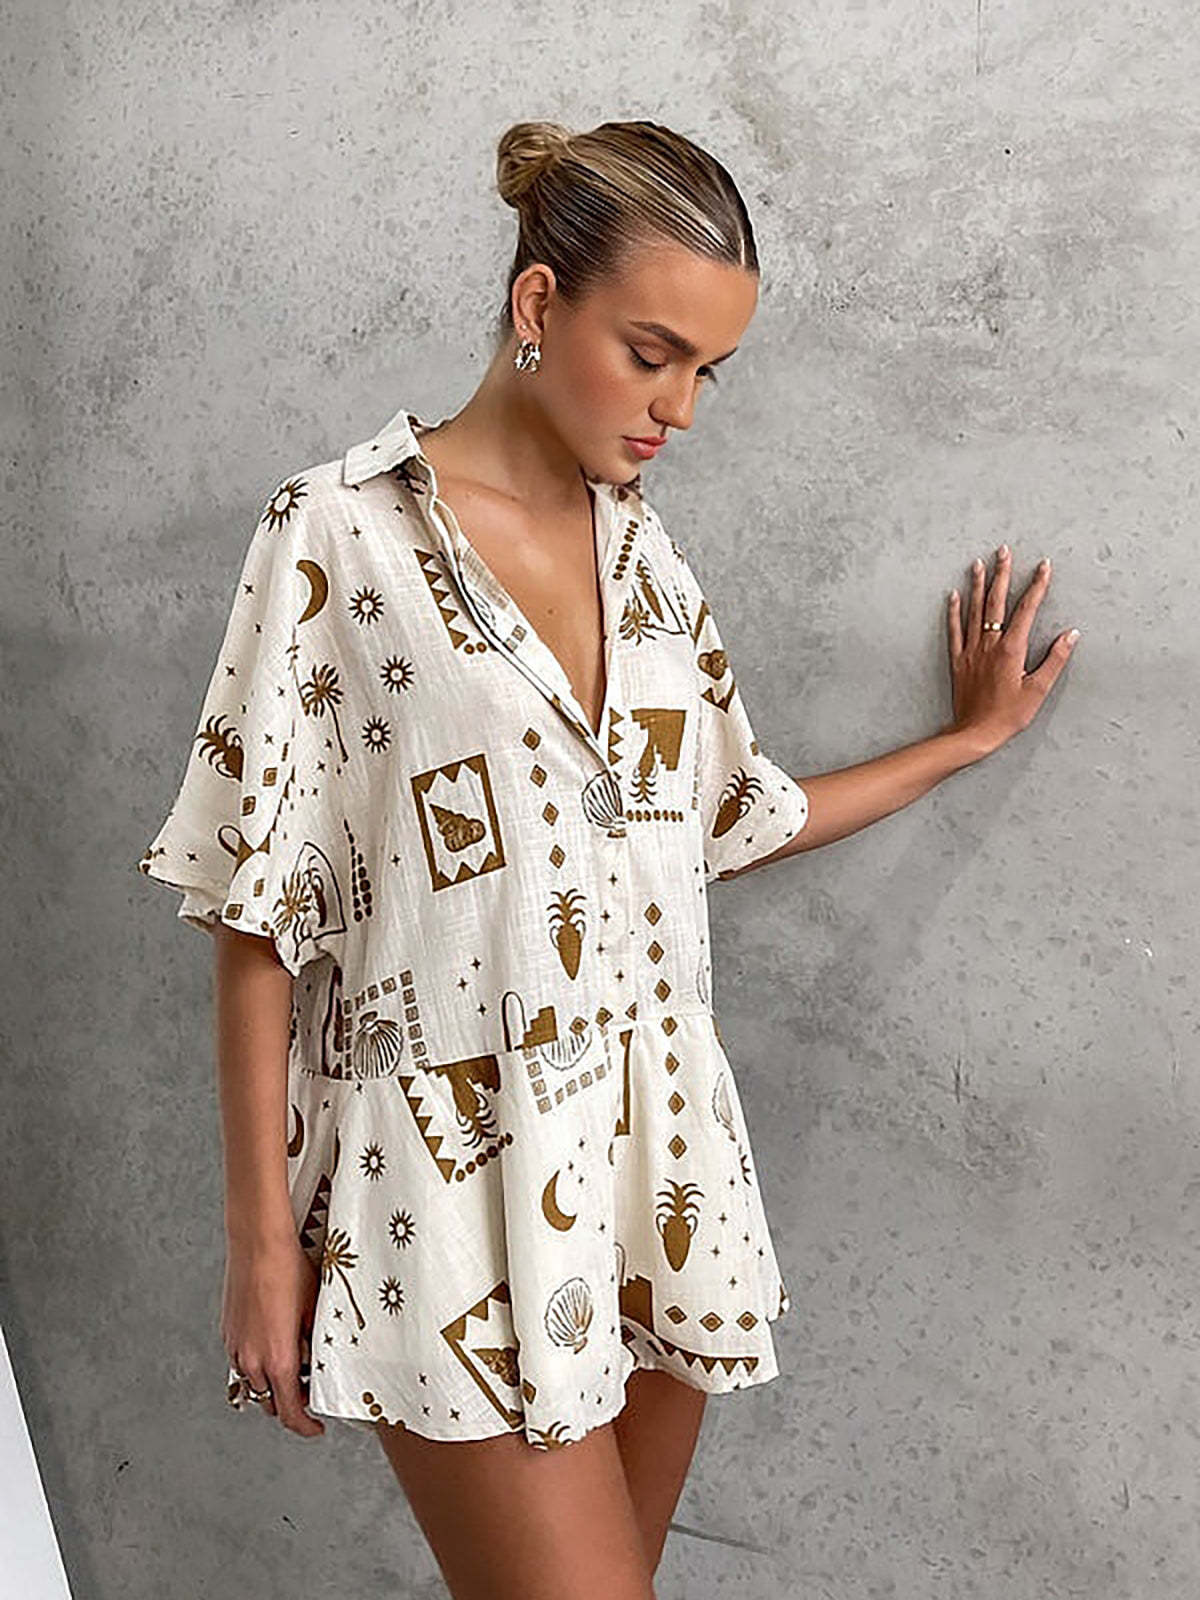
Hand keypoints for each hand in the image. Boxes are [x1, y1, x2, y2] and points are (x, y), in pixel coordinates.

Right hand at [221, 1232, 324, 1437]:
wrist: (258, 1243)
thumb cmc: (289, 1271)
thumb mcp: (314, 1311)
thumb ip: (314, 1345)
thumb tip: (318, 1361)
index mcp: (278, 1360)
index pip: (289, 1412)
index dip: (304, 1426)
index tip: (316, 1427)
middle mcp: (252, 1360)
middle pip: (270, 1403)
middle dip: (290, 1403)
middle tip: (308, 1389)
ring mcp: (236, 1347)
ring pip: (253, 1385)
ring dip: (271, 1384)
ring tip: (291, 1364)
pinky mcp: (227, 1333)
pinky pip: (241, 1363)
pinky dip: (256, 1365)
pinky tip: (271, 1343)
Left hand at [947, 544, 1078, 756]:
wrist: (975, 733)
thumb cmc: (1009, 715)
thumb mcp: (1039, 690)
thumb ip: (1055, 660)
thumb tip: (1070, 635)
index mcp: (1011, 649)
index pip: (1027, 609)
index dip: (1037, 586)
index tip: (1044, 566)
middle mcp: (989, 644)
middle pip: (997, 602)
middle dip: (1003, 574)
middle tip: (1004, 551)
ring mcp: (971, 651)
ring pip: (974, 610)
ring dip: (979, 585)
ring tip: (980, 563)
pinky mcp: (958, 660)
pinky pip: (955, 630)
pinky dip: (954, 611)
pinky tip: (954, 595)